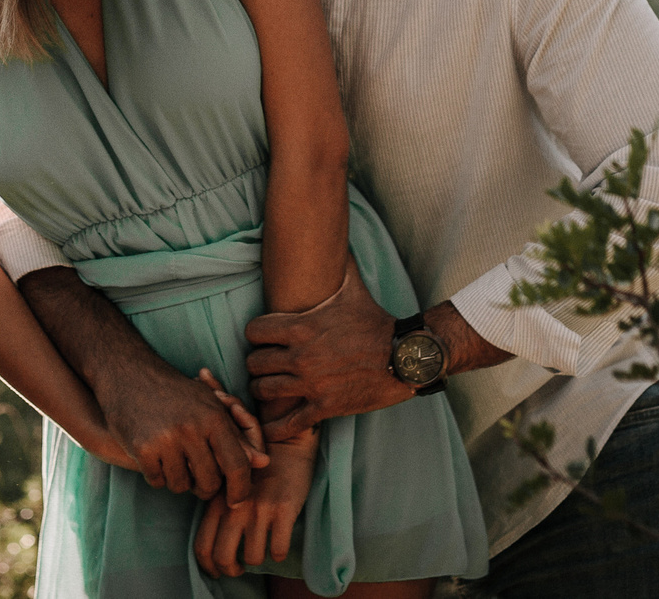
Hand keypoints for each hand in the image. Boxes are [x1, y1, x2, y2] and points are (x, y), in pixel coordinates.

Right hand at [101, 349, 269, 501]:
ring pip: (182, 486)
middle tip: (196, 473)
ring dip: (178, 479)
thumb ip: (237, 437)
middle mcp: (192, 429)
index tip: (235, 501)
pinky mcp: (143, 448)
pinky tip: (154, 455)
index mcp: (214, 418)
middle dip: (204, 486)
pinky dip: (157, 475)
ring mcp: (166, 439)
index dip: (240, 489)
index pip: (237, 466)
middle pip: (209, 482)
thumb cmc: (177, 393)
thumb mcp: (210, 406)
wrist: (131, 375)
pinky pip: (158, 481)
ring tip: (172, 457)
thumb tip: (264, 463)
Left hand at [195, 427, 315, 577]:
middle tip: (238, 569)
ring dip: (257, 560)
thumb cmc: (254, 467)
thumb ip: (217, 509)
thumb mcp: (227, 484)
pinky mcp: (284, 509)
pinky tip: (278, 544)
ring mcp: (260, 509)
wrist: (284, 443)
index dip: (208, 566)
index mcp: (217, 502)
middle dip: (231, 570)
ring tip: (261, 551)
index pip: (202, 546)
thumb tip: (213, 546)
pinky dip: (278, 553)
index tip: (217, 571)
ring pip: (253, 557)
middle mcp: (236, 507)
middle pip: (223, 557)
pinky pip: (278, 549)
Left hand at [243, 258, 411, 441]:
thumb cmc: (375, 321)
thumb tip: (333, 231)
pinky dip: (275, 427)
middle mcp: (301, 355)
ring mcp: (311, 383)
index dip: (255, 334)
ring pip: (264, 390)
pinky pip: (287, 423)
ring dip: (264, 389)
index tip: (261, 338)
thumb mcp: (353, 288)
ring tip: (270, 387)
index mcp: (302, 326)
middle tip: (264, 364)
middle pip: (254, 362)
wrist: (405, 357)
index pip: (253, 331)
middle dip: (257, 363)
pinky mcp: (323, 407)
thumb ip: (337, 263)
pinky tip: (271, 426)